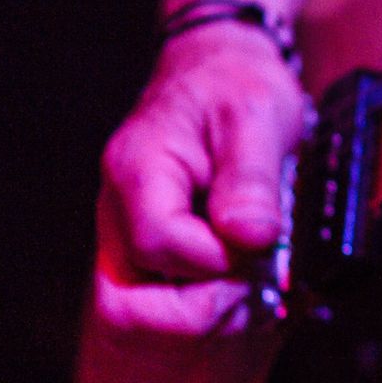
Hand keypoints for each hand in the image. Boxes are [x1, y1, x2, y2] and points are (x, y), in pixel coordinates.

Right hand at [89, 20, 309, 356]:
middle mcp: (119, 213)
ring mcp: (129, 237)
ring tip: (260, 278)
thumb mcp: (256, 114)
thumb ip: (250, 179)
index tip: (262, 242)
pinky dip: (211, 302)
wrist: (220, 68)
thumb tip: (249, 239)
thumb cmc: (235, 82)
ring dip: (211, 310)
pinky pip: (167, 301)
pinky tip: (249, 277)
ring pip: (148, 314)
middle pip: (135, 302)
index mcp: (138, 172)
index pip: (160, 245)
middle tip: (261, 278)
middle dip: (206, 305)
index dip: (217, 258)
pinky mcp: (152, 251)